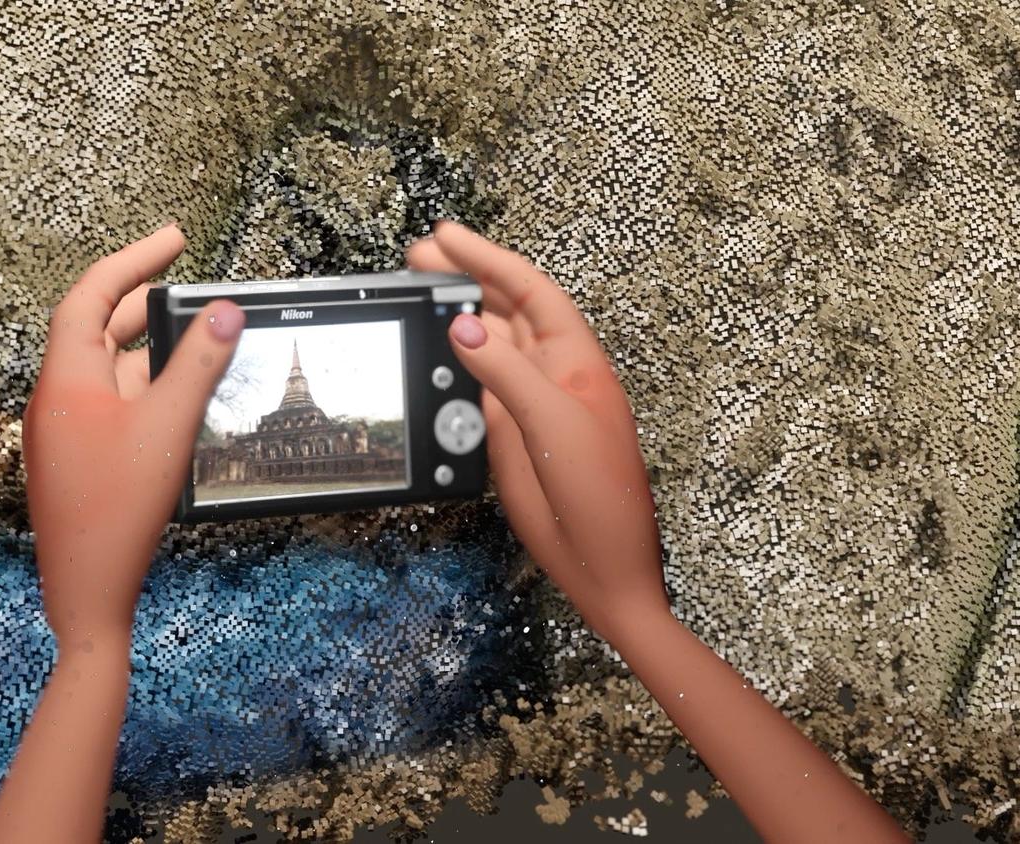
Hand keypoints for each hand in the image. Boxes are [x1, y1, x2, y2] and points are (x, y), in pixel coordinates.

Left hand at [22, 223, 244, 646]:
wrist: (85, 593)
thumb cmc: (117, 513)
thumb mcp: (169, 427)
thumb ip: (199, 365)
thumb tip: (224, 313)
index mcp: (66, 379)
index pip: (92, 295)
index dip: (133, 260)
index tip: (174, 238)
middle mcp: (57, 399)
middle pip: (98, 329)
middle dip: (146, 304)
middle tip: (190, 286)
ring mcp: (64, 431)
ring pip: (109, 371)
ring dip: (151, 352)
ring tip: (201, 344)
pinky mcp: (77, 460)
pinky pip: (111, 406)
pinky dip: (145, 390)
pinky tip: (182, 404)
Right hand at [407, 221, 666, 635]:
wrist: (603, 566)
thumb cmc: (601, 496)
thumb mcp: (552, 423)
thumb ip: (505, 371)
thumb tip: (462, 324)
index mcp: (576, 360)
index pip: (529, 290)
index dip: (489, 258)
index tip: (446, 235)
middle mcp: (552, 375)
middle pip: (505, 309)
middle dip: (464, 277)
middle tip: (417, 257)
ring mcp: (528, 404)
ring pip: (487, 345)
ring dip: (454, 317)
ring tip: (416, 294)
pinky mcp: (509, 436)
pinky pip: (474, 389)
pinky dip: (450, 366)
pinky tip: (429, 352)